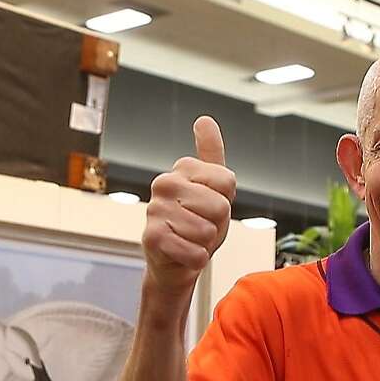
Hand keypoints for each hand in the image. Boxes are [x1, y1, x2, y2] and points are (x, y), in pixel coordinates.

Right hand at [142, 116, 235, 294]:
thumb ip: (211, 153)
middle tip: (200, 226)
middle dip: (217, 225)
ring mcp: (155, 210)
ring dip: (205, 243)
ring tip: (190, 239)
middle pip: (221, 207)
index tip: (209, 206)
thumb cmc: (197, 222)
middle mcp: (165, 183)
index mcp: (182, 168)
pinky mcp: (151, 238)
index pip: (228, 182)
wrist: (176, 261)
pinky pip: (195, 252)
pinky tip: (182, 254)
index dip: (226, 201)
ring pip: (208, 231)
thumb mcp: (213, 187)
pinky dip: (196, 259)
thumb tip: (204, 119)